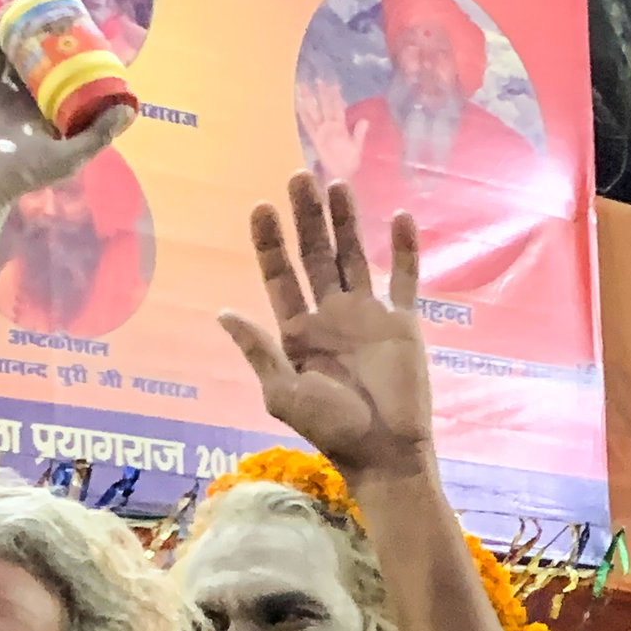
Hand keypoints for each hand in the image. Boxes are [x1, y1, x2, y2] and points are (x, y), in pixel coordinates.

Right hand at [0, 15, 132, 217]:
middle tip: (44, 11)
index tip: (75, 31)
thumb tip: (130, 110)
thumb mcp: (68, 157)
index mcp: (40, 113)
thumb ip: (98, 135)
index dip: (63, 56)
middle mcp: (14, 99)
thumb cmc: (21, 175)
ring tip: (17, 9)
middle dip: (33, 37)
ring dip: (6, 31)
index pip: (55, 77)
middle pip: (25, 60)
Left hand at [220, 174, 433, 472]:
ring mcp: (368, 316)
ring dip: (346, 222)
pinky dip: (404, 249)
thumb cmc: (333, 429)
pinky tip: (400, 216)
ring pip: (354, 257)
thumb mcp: (284, 393)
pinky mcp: (403, 324)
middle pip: (315, 255)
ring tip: (337, 184)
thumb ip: (259, 351)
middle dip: (306, 218)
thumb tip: (225, 313)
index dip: (270, 242)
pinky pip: (405, 278)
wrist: (386, 453)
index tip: (262, 207)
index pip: (280, 276)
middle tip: (299, 177)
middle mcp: (330, 316)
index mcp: (298, 331)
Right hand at [294, 77, 368, 187]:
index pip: (338, 107)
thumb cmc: (349, 162)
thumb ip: (359, 133)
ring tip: (304, 87)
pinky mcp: (315, 138)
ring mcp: (321, 131)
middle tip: (319, 79)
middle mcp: (330, 126)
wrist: (340, 175)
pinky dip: (303, 115)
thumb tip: (365, 120)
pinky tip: (298, 105)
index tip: (334, 83)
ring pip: (315, 112)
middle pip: (325, 106)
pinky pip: (308, 125)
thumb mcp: (357, 147)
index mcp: (341, 126)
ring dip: (310, 100)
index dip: (336, 96)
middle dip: (322, 93)